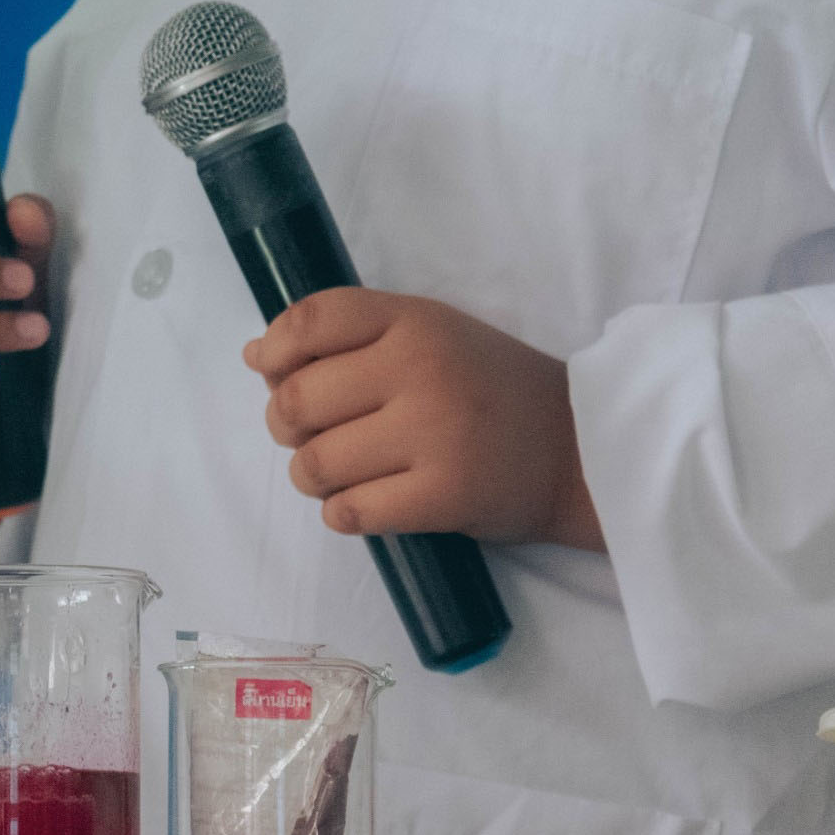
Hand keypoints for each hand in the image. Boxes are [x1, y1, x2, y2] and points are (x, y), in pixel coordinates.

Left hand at [247, 288, 603, 551]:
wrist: (578, 451)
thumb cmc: (490, 391)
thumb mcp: (432, 337)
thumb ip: (350, 340)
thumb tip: (255, 357)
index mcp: (415, 321)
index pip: (313, 320)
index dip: (275, 349)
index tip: (271, 372)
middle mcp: (422, 370)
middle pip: (297, 400)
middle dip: (285, 427)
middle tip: (312, 436)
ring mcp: (434, 433)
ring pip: (315, 464)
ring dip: (312, 477)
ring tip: (344, 474)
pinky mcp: (443, 495)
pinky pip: (348, 512)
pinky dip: (342, 514)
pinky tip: (367, 502)